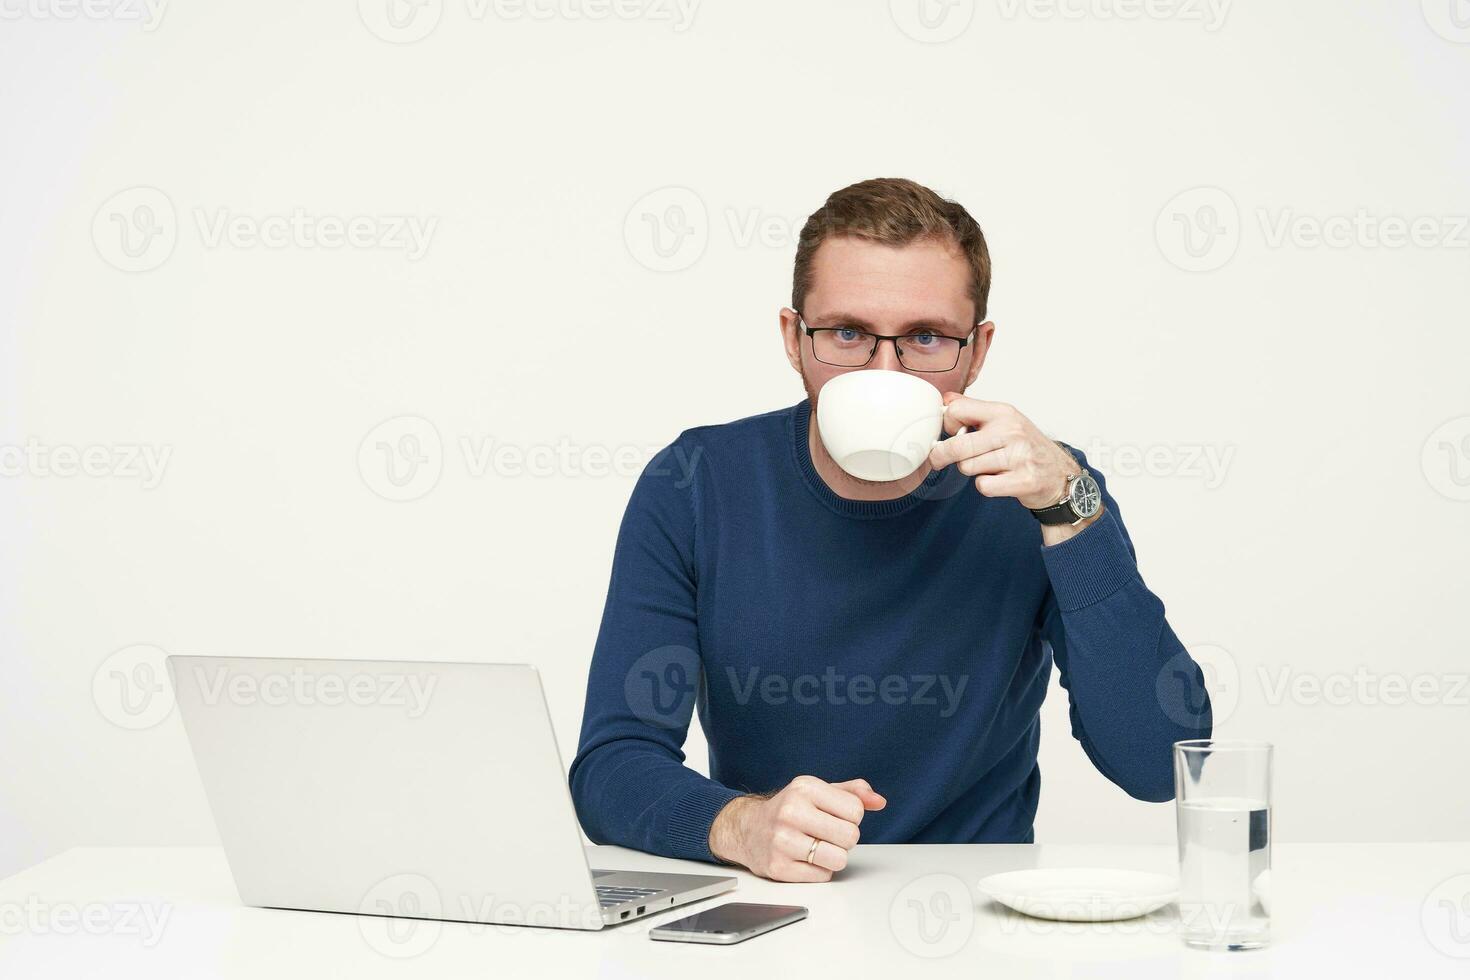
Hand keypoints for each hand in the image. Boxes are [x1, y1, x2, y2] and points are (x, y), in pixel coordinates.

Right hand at [708, 776, 885, 881]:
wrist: (747, 829)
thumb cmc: (789, 810)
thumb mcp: (818, 792)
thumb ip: (853, 793)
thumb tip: (879, 801)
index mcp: (804, 788)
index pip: (855, 810)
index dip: (851, 817)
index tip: (835, 816)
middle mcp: (791, 812)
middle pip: (850, 836)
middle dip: (844, 838)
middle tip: (826, 834)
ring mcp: (782, 841)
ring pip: (839, 859)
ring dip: (834, 857)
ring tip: (817, 847)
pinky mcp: (778, 867)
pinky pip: (822, 877)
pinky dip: (819, 871)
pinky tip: (804, 859)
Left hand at [927, 393, 1087, 510]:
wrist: (1060, 474)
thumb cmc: (1027, 446)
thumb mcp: (1004, 420)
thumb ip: (973, 410)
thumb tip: (946, 399)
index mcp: (1003, 412)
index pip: (957, 411)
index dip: (947, 424)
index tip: (951, 432)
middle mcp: (1011, 431)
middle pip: (957, 445)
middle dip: (941, 455)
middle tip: (938, 459)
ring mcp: (1019, 456)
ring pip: (968, 467)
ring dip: (972, 471)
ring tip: (989, 466)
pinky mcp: (1023, 480)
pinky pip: (983, 486)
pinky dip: (986, 486)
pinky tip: (998, 480)